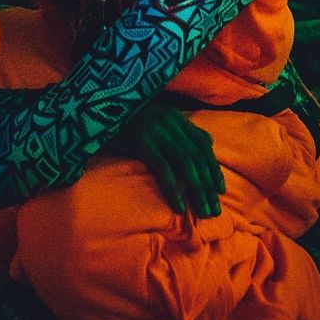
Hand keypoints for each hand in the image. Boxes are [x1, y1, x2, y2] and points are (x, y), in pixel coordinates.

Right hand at [107, 102, 224, 217]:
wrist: (100, 107)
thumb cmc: (129, 118)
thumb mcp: (159, 117)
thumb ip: (183, 128)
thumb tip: (208, 142)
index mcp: (175, 117)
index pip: (202, 145)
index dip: (213, 168)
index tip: (220, 190)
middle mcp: (170, 122)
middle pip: (196, 157)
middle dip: (208, 185)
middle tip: (214, 210)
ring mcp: (156, 131)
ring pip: (185, 163)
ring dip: (197, 190)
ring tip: (202, 211)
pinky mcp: (142, 142)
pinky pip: (163, 168)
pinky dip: (174, 188)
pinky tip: (179, 206)